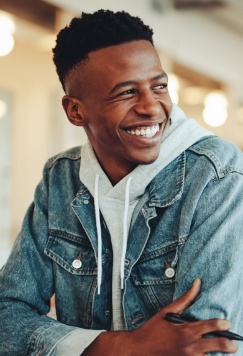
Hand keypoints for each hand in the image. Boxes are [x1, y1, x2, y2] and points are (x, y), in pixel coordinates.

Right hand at [83, 278, 237, 354]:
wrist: (138, 350)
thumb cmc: (152, 329)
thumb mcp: (167, 311)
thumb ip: (185, 298)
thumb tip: (197, 283)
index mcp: (187, 330)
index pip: (213, 326)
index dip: (224, 324)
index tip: (227, 324)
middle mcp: (191, 347)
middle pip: (220, 346)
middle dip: (230, 345)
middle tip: (233, 344)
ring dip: (216, 354)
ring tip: (219, 351)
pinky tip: (204, 355)